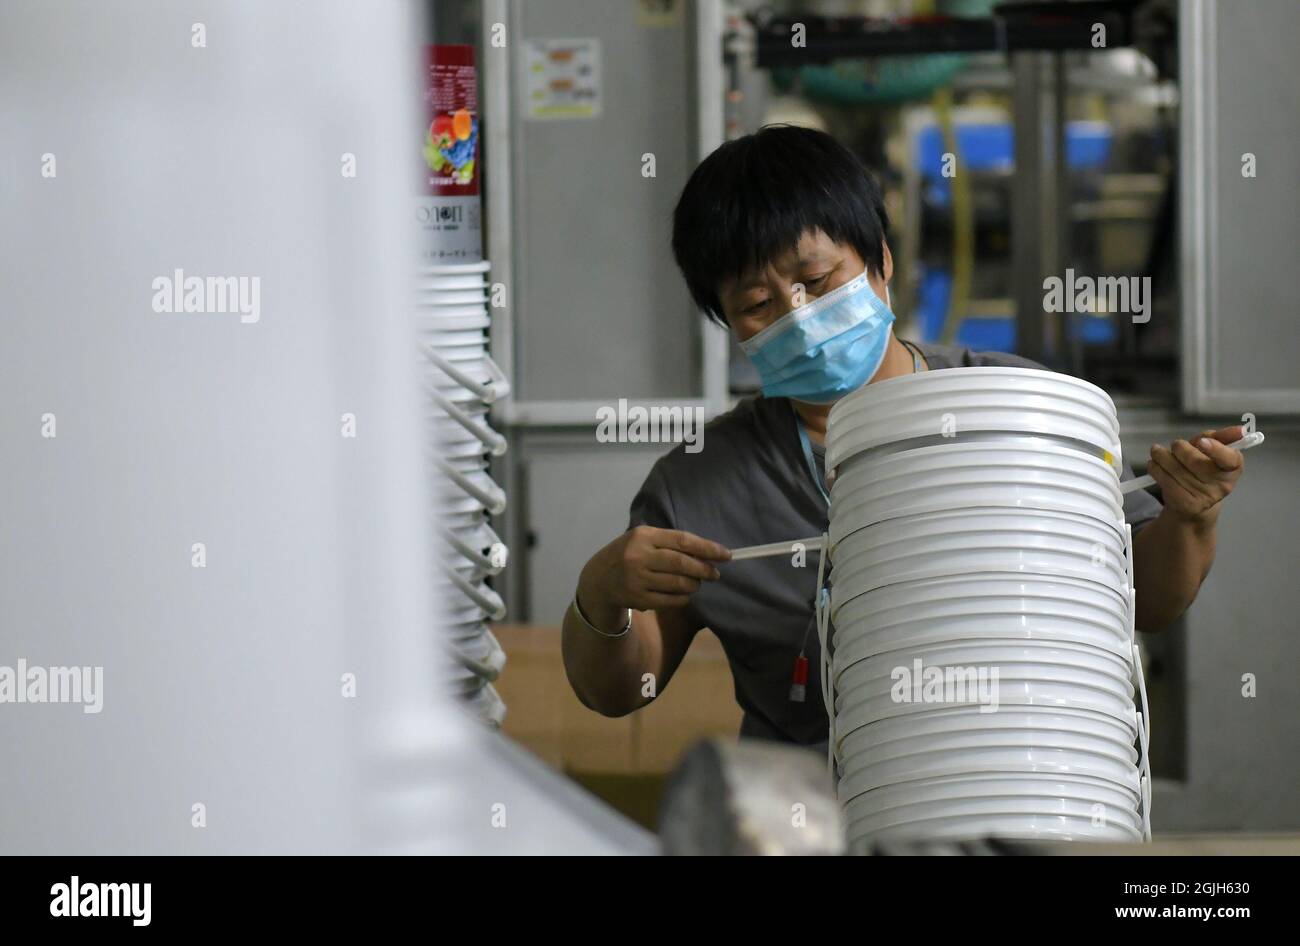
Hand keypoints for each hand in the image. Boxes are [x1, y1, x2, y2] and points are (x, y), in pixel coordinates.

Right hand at [578, 526, 730, 624]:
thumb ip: (671, 543)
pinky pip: (670, 600)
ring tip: (697, 583)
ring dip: (694, 585)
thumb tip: (708, 552)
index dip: (707, 548)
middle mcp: (639, 556)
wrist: (599, 579)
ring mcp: (637, 578)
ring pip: (678, 584)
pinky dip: (683, 598)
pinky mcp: (637, 598)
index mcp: (644, 535)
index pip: (683, 540)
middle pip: (682, 563)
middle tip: (715, 573)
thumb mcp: (644, 540)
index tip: (726, 554)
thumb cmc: (630, 555)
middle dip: (704, 569)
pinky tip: (685, 594)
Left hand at [1146, 425, 1245, 525]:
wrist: (1192, 503)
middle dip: (1179, 447)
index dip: (1215, 449)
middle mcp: (1221, 485)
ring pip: (1173, 466)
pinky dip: (1154, 467)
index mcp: (1233, 469)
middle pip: (1194, 460)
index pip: (1229, 459)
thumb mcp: (1212, 452)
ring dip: (1161, 455)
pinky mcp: (1183, 503)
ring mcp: (1202, 497)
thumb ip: (1220, 437)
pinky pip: (1161, 477)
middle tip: (1176, 445)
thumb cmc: (1203, 469)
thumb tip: (1241, 429)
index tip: (1202, 441)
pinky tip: (1157, 466)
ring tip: (1159, 453)